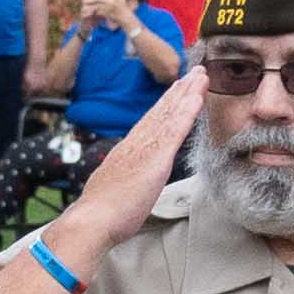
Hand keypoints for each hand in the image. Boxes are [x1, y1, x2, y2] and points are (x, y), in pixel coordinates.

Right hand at [46, 62, 207, 264]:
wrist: (92, 220)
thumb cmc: (101, 215)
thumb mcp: (112, 192)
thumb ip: (121, 183)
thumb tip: (123, 185)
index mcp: (126, 152)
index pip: (149, 124)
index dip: (164, 106)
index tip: (175, 91)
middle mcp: (135, 144)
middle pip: (161, 112)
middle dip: (178, 91)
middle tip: (194, 73)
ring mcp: (146, 148)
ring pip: (170, 114)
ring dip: (187, 92)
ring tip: (201, 76)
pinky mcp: (157, 157)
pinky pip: (176, 128)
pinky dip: (187, 109)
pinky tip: (198, 96)